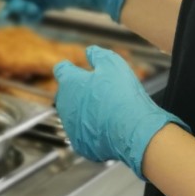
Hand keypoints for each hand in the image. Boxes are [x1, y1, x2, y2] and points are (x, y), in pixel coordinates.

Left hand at [55, 46, 185, 176]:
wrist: (133, 130)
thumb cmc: (122, 96)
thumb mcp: (113, 64)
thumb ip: (98, 55)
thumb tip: (90, 51)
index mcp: (69, 82)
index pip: (62, 70)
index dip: (69, 68)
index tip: (73, 68)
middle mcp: (64, 104)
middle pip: (69, 94)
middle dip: (81, 93)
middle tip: (103, 95)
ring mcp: (70, 126)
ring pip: (76, 115)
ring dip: (87, 113)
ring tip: (109, 113)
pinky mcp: (80, 144)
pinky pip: (84, 135)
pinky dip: (94, 132)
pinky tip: (109, 129)